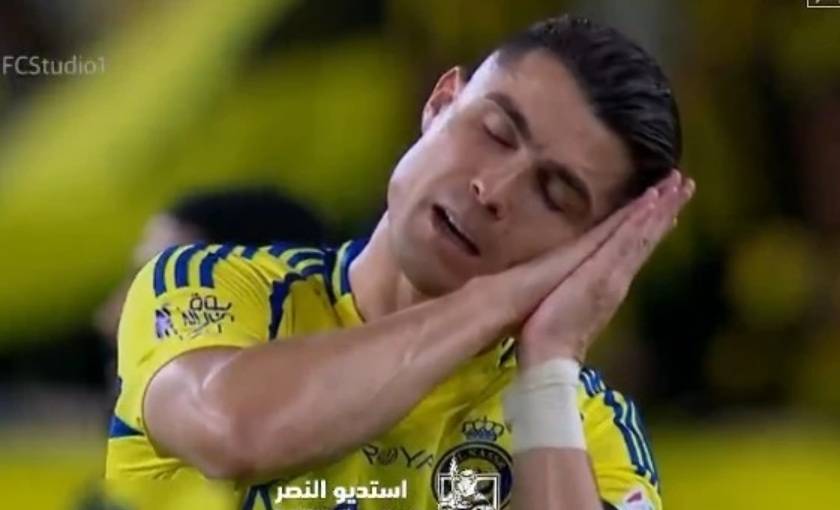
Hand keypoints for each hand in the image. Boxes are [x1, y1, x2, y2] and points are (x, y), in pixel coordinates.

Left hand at [517, 170, 693, 365]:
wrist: (549, 355)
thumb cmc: (550, 333)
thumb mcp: (568, 305)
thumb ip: (580, 293)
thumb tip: (581, 286)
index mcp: (609, 282)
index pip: (635, 246)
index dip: (652, 223)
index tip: (668, 201)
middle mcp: (618, 277)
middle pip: (647, 236)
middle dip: (667, 208)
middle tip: (687, 181)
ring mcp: (614, 275)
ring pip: (642, 235)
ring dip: (661, 207)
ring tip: (679, 183)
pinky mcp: (604, 274)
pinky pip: (627, 242)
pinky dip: (641, 221)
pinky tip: (653, 201)